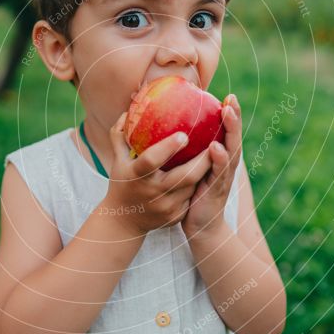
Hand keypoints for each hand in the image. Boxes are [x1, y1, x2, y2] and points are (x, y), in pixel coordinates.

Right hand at [102, 112, 212, 233]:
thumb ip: (120, 135)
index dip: (167, 147)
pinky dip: (199, 184)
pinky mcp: (176, 216)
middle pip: (185, 176)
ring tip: (216, 152)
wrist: (124, 222)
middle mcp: (152, 193)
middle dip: (203, 160)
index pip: (151, 160)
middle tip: (215, 141)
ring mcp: (166, 207)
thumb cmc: (122, 183)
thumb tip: (127, 111)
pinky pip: (192, 196)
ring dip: (204, 170)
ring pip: (193, 186)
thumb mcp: (117, 160)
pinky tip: (207, 172)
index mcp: (136, 176)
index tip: (184, 135)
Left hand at [181, 94, 241, 238]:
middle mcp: (226, 165)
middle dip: (234, 117)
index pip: (226, 132)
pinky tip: (215, 148)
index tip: (228, 95)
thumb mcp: (191, 169)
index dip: (229, 115)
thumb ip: (188, 151)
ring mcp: (223, 178)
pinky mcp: (217, 191)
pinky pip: (218, 173)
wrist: (200, 227)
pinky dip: (219, 159)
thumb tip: (169, 129)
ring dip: (230, 132)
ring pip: (231, 151)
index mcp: (220, 158)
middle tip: (231, 99)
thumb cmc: (191, 194)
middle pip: (233, 137)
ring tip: (227, 113)